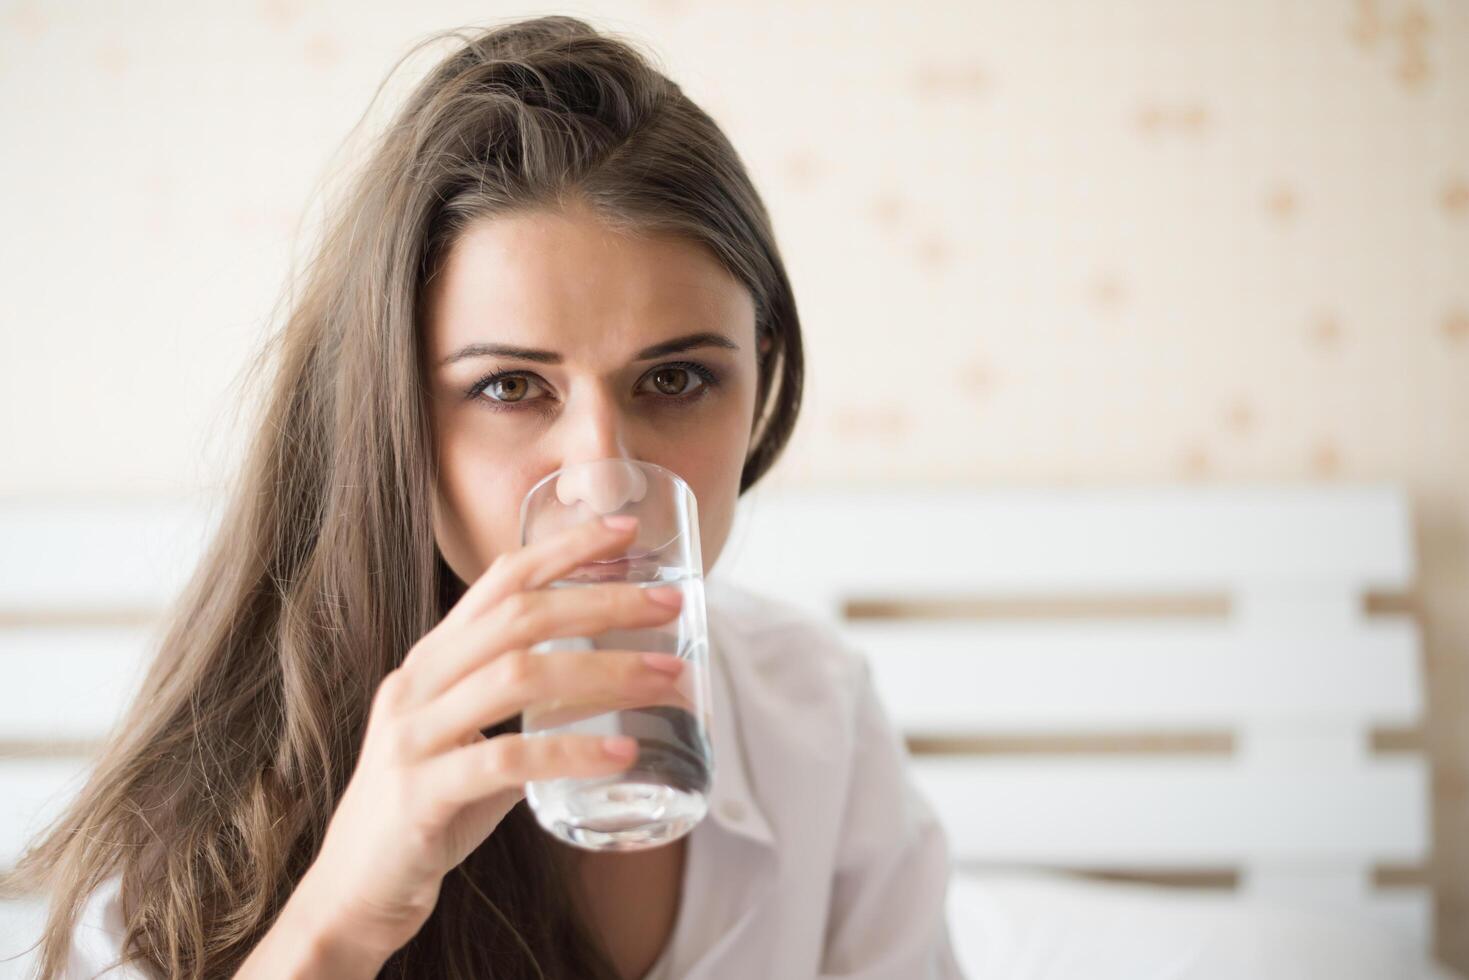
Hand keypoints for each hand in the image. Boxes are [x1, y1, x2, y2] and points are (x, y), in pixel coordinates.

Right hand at [270, 515, 686, 968]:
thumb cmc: (428, 807)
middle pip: (519, 617)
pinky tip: (621, 754)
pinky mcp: (422, 794)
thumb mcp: (469, 736)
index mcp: (431, 661)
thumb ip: (518, 703)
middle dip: (601, 602)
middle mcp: (418, 684)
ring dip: (604, 672)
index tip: (625, 529)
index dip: (563, 547)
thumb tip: (605, 679)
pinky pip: (507, 759)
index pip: (499, 580)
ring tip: (667, 678)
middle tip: (669, 606)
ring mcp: (414, 737)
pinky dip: (572, 752)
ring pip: (518, 676)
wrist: (354, 890)